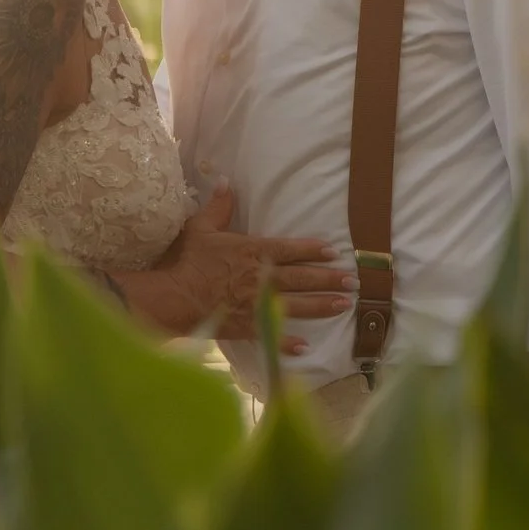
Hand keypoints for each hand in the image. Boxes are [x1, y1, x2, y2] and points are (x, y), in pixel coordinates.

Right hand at [152, 185, 353, 341]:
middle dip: (329, 279)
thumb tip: (225, 182)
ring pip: (297, 305)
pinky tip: (306, 348)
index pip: (291, 249)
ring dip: (322, 306)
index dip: (313, 250)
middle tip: (353, 282)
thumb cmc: (189, 261)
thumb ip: (218, 206)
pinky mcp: (247, 327)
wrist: (175, 296)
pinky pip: (272, 336)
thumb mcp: (201, 227)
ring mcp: (257, 304)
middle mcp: (262, 278)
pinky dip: (288, 343)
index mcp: (254, 252)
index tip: (334, 252)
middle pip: (303, 278)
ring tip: (343, 306)